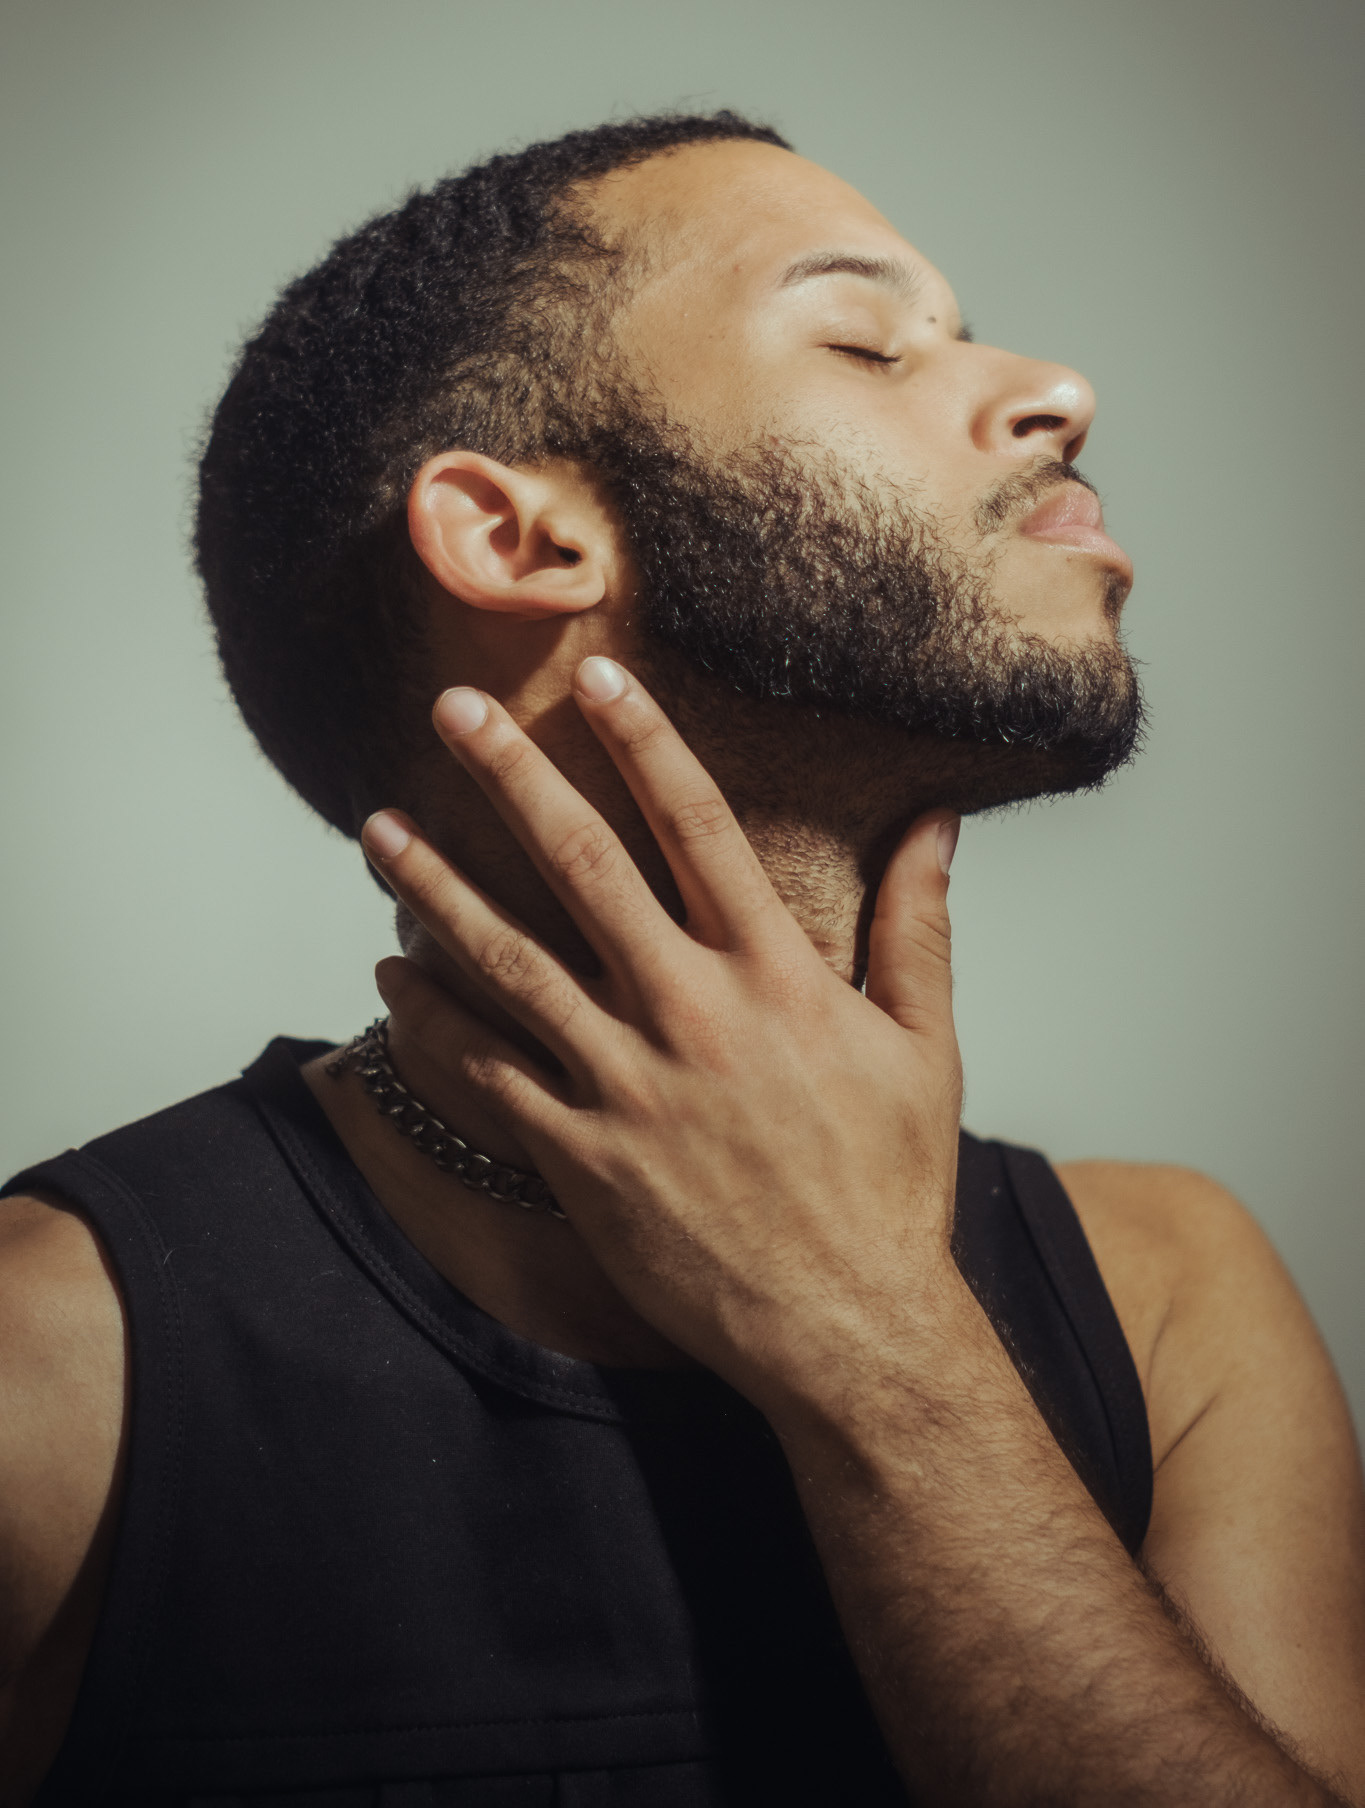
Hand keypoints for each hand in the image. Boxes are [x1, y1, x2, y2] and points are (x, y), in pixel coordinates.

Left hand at [362, 657, 963, 1416]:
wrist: (849, 1330)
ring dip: (436, 888)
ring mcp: (626, 1087)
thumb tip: (936, 821)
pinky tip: (392, 973)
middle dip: (512, 776)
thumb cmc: (889, 1187)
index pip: (699, 825)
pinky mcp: (582, 1158)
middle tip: (452, 710)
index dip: (644, 742)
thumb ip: (917, 924)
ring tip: (377, 830)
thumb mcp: (925, 1045)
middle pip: (580, 868)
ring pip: (509, 963)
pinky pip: (487, 1074)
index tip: (595, 677)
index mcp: (776, 976)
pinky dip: (433, 1020)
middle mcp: (691, 1014)